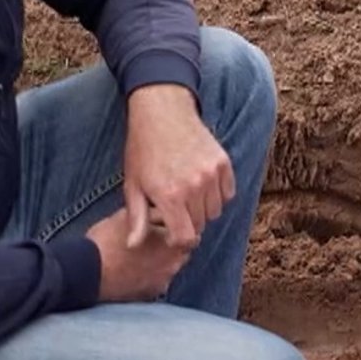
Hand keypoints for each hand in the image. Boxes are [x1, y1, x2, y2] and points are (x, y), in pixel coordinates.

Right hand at [87, 206, 191, 301]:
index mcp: (171, 240)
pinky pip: (159, 283)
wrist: (85, 272)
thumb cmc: (105, 241)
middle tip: (152, 242)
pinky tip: (136, 272)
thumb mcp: (129, 217)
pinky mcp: (152, 294)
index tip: (166, 227)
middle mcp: (174, 262)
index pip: (190, 233)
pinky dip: (152, 277)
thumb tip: (165, 210)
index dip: (178, 228)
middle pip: (182, 252)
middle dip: (172, 246)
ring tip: (141, 258)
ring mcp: (164, 280)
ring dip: (162, 262)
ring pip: (171, 268)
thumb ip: (152, 214)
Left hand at [122, 84, 234, 248]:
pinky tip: (201, 184)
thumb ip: (137, 219)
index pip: (186, 237)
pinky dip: (217, 194)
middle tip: (175, 208)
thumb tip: (133, 247)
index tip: (172, 233)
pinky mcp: (223, 163)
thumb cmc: (143, 149)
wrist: (162, 112)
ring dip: (203, 209)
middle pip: (201, 225)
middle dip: (189, 222)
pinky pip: (228, 193)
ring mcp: (212, 174)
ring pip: (216, 210)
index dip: (179, 240)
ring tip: (187, 195)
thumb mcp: (133, 185)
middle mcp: (195, 187)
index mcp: (170, 196)